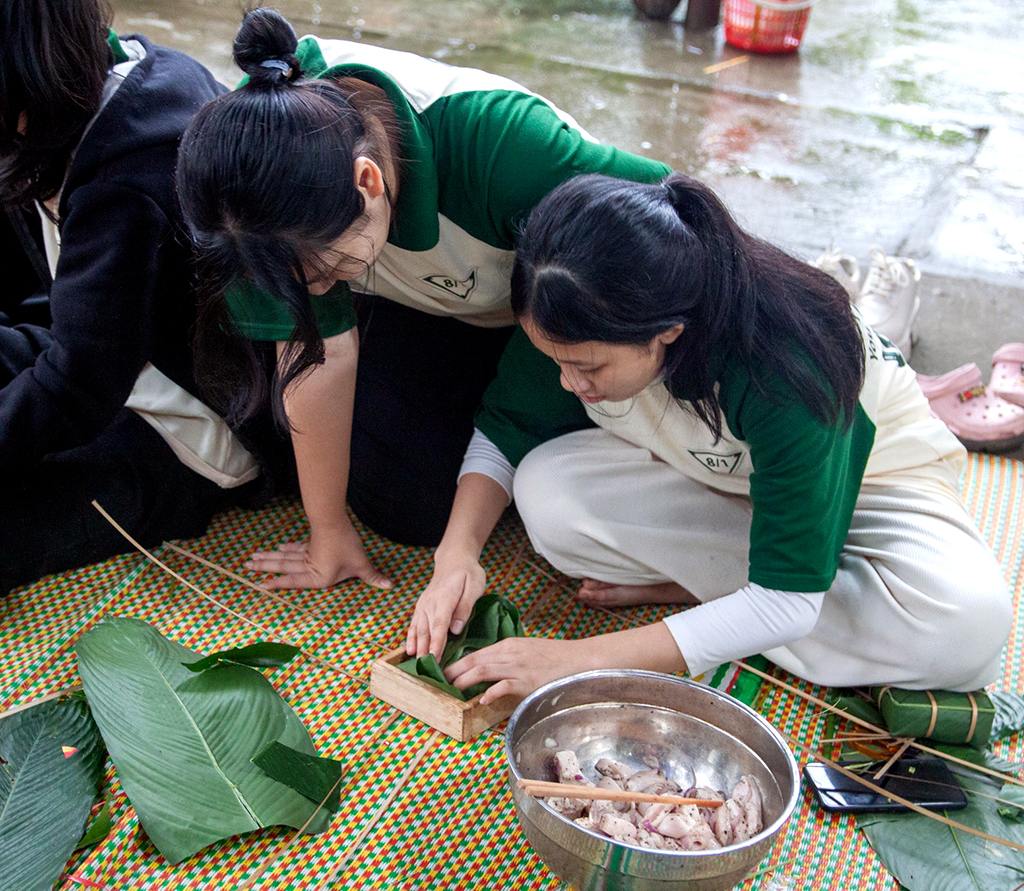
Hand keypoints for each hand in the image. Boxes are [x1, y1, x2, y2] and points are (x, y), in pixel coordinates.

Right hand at [244, 521, 391, 590]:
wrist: (335, 521)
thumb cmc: (345, 545)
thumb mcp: (360, 564)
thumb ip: (372, 576)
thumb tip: (390, 586)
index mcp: (316, 576)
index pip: (293, 582)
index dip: (277, 584)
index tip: (260, 585)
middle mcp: (307, 565)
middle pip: (282, 567)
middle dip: (265, 568)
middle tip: (246, 567)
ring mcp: (306, 553)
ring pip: (284, 557)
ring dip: (269, 558)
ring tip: (252, 559)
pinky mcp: (310, 542)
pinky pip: (294, 548)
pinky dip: (285, 549)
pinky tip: (279, 548)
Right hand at [406, 554, 486, 659]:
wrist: (453, 560)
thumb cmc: (468, 573)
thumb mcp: (475, 585)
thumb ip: (465, 606)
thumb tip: (457, 628)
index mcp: (445, 598)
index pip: (440, 624)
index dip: (437, 642)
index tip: (435, 657)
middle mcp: (430, 602)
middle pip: (427, 630)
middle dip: (425, 650)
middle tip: (426, 670)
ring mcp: (423, 605)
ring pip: (419, 629)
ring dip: (417, 647)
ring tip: (417, 665)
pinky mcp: (421, 607)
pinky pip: (414, 624)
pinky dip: (411, 638)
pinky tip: (409, 651)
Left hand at [443, 636, 599, 704]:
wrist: (579, 660)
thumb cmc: (554, 658)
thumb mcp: (527, 651)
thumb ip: (507, 658)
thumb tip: (489, 671)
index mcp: (508, 645)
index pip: (476, 653)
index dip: (457, 663)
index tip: (444, 672)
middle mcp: (510, 653)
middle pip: (474, 660)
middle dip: (454, 672)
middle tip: (440, 682)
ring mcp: (518, 667)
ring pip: (484, 670)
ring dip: (465, 681)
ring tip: (452, 689)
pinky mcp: (528, 681)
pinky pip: (504, 686)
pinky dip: (491, 692)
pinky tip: (482, 700)